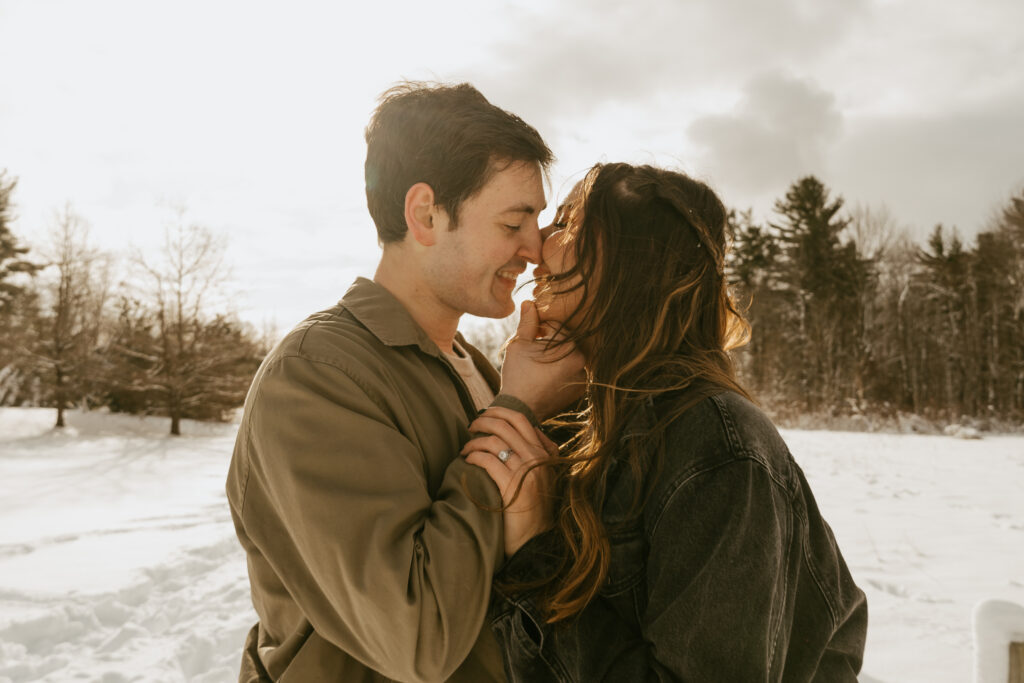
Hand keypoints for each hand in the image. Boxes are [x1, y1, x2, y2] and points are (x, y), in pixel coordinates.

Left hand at [461, 406, 558, 556]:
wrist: (535, 542)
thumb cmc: (532, 510)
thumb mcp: (541, 477)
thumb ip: (533, 455)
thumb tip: (519, 433)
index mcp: (545, 454)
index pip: (522, 419)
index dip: (499, 412)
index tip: (484, 414)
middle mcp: (538, 458)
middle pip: (505, 425)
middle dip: (483, 420)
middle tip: (470, 426)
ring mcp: (527, 472)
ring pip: (494, 441)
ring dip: (474, 441)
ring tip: (465, 448)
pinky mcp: (513, 486)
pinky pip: (488, 460)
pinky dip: (474, 456)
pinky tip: (467, 461)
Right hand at [499, 300, 585, 420]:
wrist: (520, 409)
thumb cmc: (517, 374)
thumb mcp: (519, 345)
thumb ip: (528, 323)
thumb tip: (529, 302)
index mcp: (569, 346)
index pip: (556, 326)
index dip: (540, 328)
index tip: (531, 337)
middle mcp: (582, 361)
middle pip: (566, 341)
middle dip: (550, 341)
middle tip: (534, 350)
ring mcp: (583, 377)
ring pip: (569, 356)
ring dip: (557, 356)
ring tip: (539, 364)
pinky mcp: (580, 389)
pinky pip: (573, 372)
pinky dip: (562, 370)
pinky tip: (546, 376)